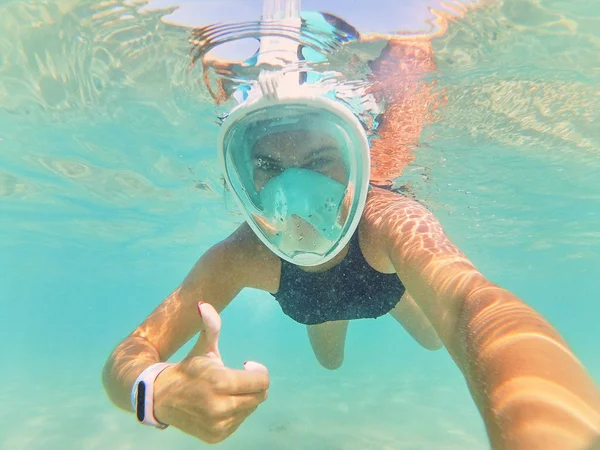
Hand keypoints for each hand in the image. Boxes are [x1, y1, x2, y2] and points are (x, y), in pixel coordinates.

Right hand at [153, 302, 268, 443]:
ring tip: (225, 390)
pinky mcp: (216, 436)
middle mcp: (220, 407)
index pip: (262, 381)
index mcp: (220, 382)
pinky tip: (220, 403)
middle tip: (239, 376)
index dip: (259, 370)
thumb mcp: (202, 347)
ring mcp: (218, 425)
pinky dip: (235, 412)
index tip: (247, 364)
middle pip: (260, 396)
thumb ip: (210, 326)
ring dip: (244, 397)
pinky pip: (239, 421)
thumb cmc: (188, 369)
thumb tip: (205, 304)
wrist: (160, 398)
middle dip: (253, 383)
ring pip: (250, 409)